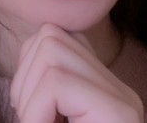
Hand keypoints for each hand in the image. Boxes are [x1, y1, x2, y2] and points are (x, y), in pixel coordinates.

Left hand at [10, 23, 143, 122]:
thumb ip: (40, 90)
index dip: (27, 68)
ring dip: (29, 97)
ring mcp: (122, 97)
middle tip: (34, 121)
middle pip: (50, 34)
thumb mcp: (46, 115)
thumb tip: (26, 49)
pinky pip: (56, 82)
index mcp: (102, 89)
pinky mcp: (119, 111)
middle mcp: (118, 88)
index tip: (32, 113)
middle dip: (25, 76)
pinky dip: (34, 113)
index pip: (56, 37)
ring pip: (51, 48)